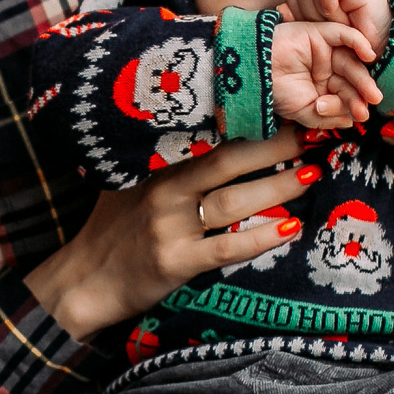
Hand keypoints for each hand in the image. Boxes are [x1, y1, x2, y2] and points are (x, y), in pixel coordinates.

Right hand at [26, 130, 312, 338]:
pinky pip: (228, 248)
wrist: (82, 282)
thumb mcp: (129, 185)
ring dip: (278, 187)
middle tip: (311, 135)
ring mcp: (170, 227)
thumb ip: (164, 164)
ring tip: (311, 175)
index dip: (249, 123)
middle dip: (274, 146)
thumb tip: (211, 137)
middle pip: (228, 161)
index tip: (282, 110)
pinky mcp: (176, 262)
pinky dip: (263, 237)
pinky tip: (292, 228)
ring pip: (234, 202)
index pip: (210, 136)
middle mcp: (164, 191)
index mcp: (156, 167)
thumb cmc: (110, 231)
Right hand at [270, 21, 379, 125]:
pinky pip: (344, 35)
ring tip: (370, 92)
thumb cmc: (274, 93)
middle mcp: (325, 68)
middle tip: (372, 102)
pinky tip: (368, 55)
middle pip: (350, 78)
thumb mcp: (304, 112)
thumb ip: (327, 116)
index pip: (344, 94)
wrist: (254, 74)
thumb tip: (349, 122)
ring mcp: (324, 50)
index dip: (353, 104)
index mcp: (321, 86)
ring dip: (362, 76)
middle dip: (361, 92)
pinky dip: (359, 42)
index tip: (360, 116)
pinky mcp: (320, 33)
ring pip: (350, 61)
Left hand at [290, 0, 389, 47]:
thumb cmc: (354, 43)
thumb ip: (301, 18)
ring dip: (321, 13)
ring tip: (339, 23)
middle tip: (330, 27)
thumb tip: (281, 8)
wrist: (385, 46)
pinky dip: (328, 2)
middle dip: (310, 15)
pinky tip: (339, 13)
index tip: (317, 28)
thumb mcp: (322, 31)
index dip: (300, 13)